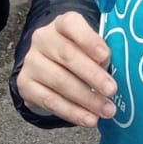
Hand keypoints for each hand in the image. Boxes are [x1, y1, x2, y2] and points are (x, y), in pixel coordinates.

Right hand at [14, 11, 117, 125]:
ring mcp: (31, 61)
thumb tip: (117, 72)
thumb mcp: (91, 49)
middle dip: (92, 75)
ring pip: (60, 81)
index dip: (89, 39)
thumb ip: (101, 55)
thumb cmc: (79, 56)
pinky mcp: (25, 84)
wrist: (48, 71)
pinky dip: (72, 112)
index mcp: (61, 24)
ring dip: (86, 98)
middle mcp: (42, 39)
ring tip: (106, 110)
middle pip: (67, 55)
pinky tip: (89, 119)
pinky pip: (50, 100)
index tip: (105, 56)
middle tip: (112, 90)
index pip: (71, 24)